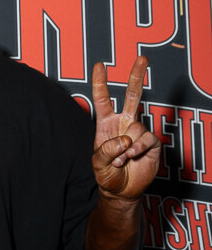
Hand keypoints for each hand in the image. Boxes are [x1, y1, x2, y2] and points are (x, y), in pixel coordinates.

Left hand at [91, 56, 160, 200]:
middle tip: (142, 58)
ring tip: (121, 160)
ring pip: (136, 127)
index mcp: (107, 124)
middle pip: (133, 96)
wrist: (121, 191)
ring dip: (127, 146)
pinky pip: (146, 139)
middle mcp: (124, 124)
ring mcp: (138, 132)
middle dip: (137, 76)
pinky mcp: (151, 143)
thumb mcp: (98, 163)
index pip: (103, 99)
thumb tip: (125, 138)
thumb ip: (107, 149)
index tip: (100, 65)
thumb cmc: (107, 175)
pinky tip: (132, 157)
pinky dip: (137, 149)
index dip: (100, 83)